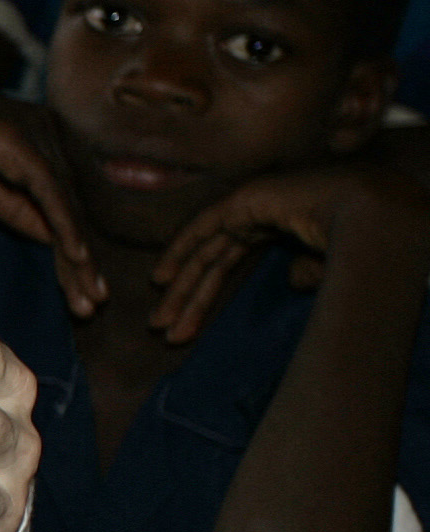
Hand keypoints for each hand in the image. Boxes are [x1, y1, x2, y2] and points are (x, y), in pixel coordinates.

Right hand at [0, 73, 103, 317]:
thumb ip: (13, 206)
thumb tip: (50, 235)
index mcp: (33, 140)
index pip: (60, 204)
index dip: (71, 249)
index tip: (83, 294)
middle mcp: (41, 130)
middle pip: (70, 206)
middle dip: (82, 260)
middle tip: (94, 306)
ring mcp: (30, 128)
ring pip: (64, 202)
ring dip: (78, 253)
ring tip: (88, 300)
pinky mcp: (13, 136)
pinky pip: (47, 188)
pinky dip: (63, 225)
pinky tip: (76, 259)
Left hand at [151, 159, 429, 344]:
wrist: (372, 213)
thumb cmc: (362, 239)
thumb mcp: (329, 264)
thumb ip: (309, 270)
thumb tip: (293, 279)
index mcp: (279, 225)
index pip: (230, 262)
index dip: (205, 293)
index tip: (185, 324)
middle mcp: (260, 213)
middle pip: (212, 262)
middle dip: (188, 299)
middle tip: (164, 331)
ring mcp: (250, 204)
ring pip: (204, 253)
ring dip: (180, 289)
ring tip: (159, 323)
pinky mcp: (244, 200)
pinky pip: (203, 229)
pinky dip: (180, 252)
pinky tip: (161, 279)